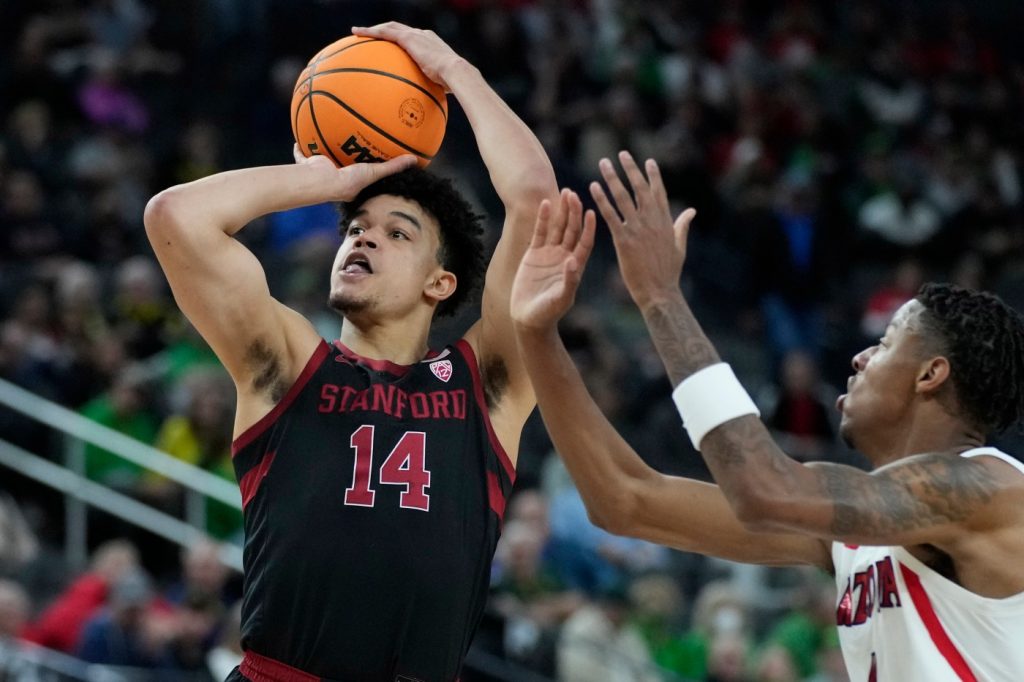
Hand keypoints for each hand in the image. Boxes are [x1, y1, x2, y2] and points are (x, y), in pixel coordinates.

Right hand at [293, 144, 416, 200]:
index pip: (359, 173)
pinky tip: (299, 138)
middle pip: (340, 164)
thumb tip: (415, 159)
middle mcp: (335, 177)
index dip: (363, 165)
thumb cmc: (349, 181)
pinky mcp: (308, 165)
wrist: (322, 182)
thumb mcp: (374, 172)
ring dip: (321, 150)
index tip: (368, 157)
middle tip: (346, 145)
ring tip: (322, 137)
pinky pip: (302, 154)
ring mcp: (320, 171)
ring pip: (321, 159)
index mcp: (350, 182)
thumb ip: (393, 166)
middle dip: (342, 155)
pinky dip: (300, 148)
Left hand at [352, 22, 463, 89]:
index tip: (390, 45)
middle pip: (398, 29)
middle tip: (369, 35)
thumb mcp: (440, 85)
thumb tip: (429, 107)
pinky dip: (370, 32)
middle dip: (383, 31)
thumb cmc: (452, 83)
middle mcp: (422, 35)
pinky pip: (385, 32)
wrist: (456, 72)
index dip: (399, 39)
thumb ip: (431, 89)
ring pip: (389, 27)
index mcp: (430, 43)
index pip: (411, 38)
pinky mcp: (409, 38)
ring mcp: (415, 34)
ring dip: (372, 29)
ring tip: (357, 32)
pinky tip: (357, 34)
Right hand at [511, 189, 594, 331]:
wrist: (528, 318)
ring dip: (562, 211)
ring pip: (558, 227)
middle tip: (575, 194)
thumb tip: (573, 262)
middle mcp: (564, 256)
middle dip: (574, 212)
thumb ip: (569, 280)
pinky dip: (543, 219)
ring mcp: (549, 254)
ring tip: (565, 192)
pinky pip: (540, 232)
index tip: (592, 212)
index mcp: (575, 266)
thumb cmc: (548, 312)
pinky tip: (546, 204)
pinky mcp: (534, 254)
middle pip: (572, 230)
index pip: (585, 242)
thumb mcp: (561, 298)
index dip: (588, 228)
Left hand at [589, 151, 695, 309]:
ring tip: (603, 163)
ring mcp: (638, 229)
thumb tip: (691, 210)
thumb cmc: (669, 272)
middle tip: (621, 154)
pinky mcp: (624, 239)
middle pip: (640, 188)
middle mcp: (652, 220)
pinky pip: (610, 215)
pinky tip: (593, 186)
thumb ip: (682, 225)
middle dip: (631, 169)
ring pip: (623, 197)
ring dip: (612, 178)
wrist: (659, 292)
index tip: (648, 161)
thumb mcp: (679, 245)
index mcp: (665, 221)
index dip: (653, 176)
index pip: (659, 192)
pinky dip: (601, 199)